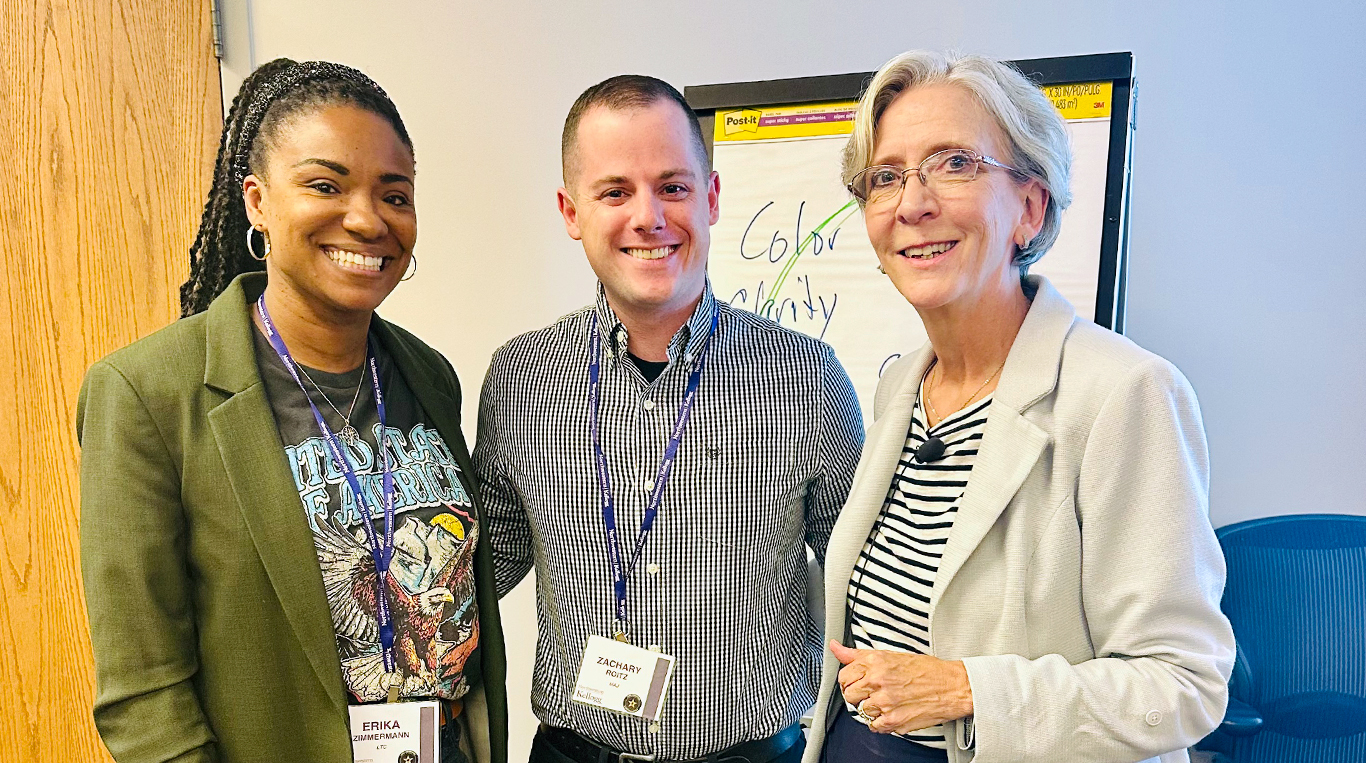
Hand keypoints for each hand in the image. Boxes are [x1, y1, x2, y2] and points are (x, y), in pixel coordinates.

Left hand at [830, 640, 973, 734]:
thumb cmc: (926, 670)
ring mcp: (886, 703)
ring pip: (861, 712)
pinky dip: (881, 723)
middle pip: (850, 695)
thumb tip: (835, 647)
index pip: (843, 676)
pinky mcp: (894, 721)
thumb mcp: (890, 655)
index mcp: (876, 663)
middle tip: (873, 692)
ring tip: (887, 701)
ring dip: (871, 709)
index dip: (850, 681)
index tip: (858, 682)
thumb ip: (858, 654)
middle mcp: (878, 682)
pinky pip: (874, 727)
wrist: (953, 687)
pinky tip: (892, 712)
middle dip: (858, 695)